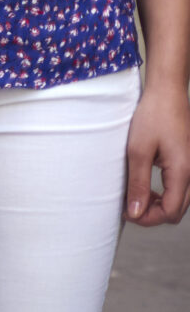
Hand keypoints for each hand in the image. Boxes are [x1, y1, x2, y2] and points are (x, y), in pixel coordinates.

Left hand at [125, 82, 189, 225]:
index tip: (127, 212)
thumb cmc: (153, 117)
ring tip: (137, 195)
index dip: (148, 218)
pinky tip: (148, 185)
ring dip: (159, 204)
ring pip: (180, 200)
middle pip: (177, 210)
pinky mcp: (188, 162)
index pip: (170, 212)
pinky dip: (165, 193)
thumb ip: (138, 184)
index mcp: (182, 173)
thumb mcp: (138, 151)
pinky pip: (181, 188)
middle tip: (130, 205)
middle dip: (153, 214)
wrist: (168, 93)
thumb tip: (135, 213)